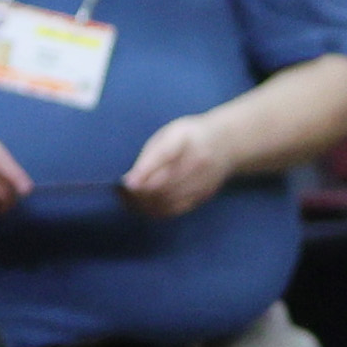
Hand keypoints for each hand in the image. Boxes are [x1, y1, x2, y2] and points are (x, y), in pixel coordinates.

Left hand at [120, 114, 236, 217]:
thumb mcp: (169, 135)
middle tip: (120, 193)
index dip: (144, 172)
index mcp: (186, 138)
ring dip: (143, 204)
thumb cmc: (188, 138)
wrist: (226, 144)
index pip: (164, 156)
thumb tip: (130, 182)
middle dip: (138, 193)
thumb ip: (150, 157)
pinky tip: (143, 207)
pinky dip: (156, 211)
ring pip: (168, 200)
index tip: (127, 183)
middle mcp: (198, 160)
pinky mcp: (204, 195)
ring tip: (127, 201)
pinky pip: (176, 209)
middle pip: (164, 184)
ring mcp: (203, 180)